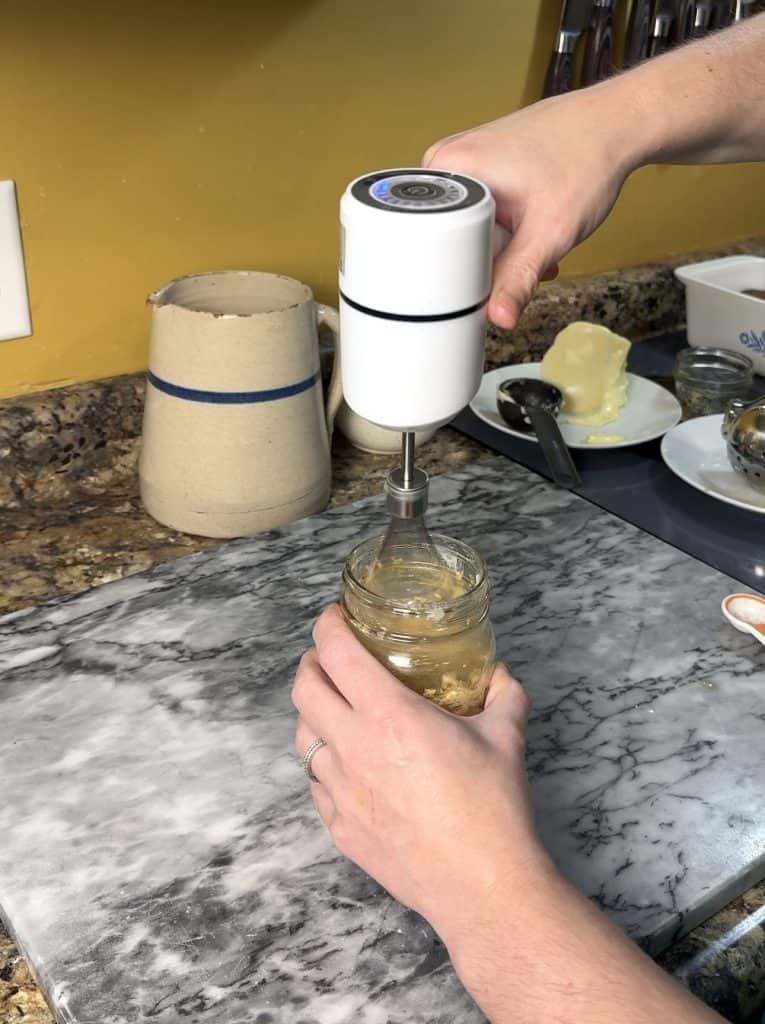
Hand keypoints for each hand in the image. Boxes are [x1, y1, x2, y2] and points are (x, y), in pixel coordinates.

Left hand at [292, 604, 545, 943]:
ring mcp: (340, 791)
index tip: (335, 616)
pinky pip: (316, 783)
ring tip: (337, 709)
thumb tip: (498, 671)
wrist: (482, 886)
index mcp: (390, 717)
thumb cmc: (493, 807)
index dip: (327, 625)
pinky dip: (324, 762)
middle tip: (333, 658)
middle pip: (304, 689)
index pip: (337, 654)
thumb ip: (503, 692)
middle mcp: (353, 748)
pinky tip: (349, 764)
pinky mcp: (339, 828)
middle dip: (312, 663)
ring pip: (302, 737)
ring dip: (314, 713)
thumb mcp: (506, 735)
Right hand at [423, 87, 639, 329]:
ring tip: (530, 238)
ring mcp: (464, 162)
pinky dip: (503, 230)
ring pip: (466, 229)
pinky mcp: (481, 166)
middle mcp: (447, 162)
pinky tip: (528, 227)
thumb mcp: (549, 232)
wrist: (614, 125)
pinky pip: (478, 213)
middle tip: (522, 256)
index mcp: (449, 170)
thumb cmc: (586, 160)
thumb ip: (519, 279)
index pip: (427, 242)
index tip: (480, 289)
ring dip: (497, 249)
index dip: (453, 275)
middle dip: (484, 262)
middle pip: (446, 238)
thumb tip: (498, 318)